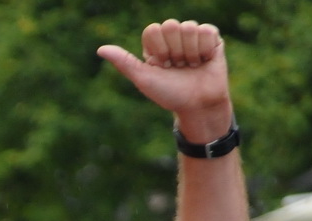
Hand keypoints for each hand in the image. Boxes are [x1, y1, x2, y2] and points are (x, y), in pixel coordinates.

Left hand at [98, 20, 232, 138]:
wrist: (197, 105)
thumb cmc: (169, 94)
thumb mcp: (143, 79)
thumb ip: (123, 62)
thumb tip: (100, 49)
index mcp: (155, 45)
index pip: (153, 29)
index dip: (158, 49)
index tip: (162, 65)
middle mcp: (173, 37)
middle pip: (171, 25)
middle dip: (174, 50)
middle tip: (178, 66)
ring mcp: (192, 36)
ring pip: (189, 27)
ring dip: (190, 52)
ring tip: (191, 65)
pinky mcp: (212, 37)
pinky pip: (206, 30)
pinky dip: (204, 49)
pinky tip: (204, 60)